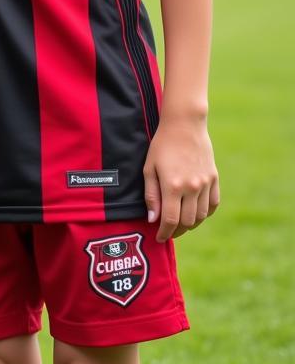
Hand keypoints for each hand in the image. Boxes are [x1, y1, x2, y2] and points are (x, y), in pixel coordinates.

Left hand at [143, 114, 219, 242]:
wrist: (185, 126)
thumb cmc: (162, 145)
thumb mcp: (149, 168)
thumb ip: (151, 195)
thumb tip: (153, 219)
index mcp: (173, 186)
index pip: (171, 220)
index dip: (164, 232)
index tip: (159, 238)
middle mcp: (192, 188)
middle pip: (187, 222)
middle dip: (176, 231)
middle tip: (168, 231)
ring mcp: (206, 184)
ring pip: (201, 216)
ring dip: (190, 224)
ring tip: (180, 224)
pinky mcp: (214, 179)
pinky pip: (213, 205)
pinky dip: (204, 214)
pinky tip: (195, 213)